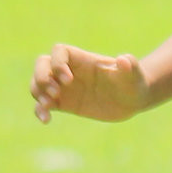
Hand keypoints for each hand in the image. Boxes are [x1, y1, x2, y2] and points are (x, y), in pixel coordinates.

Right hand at [31, 43, 147, 123]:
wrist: (132, 100)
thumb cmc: (133, 82)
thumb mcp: (133, 75)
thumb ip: (130, 65)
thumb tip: (123, 59)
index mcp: (83, 59)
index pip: (59, 51)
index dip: (58, 63)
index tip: (68, 80)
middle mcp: (69, 70)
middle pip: (42, 64)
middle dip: (42, 77)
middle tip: (56, 93)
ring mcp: (64, 87)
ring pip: (38, 83)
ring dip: (38, 93)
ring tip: (49, 105)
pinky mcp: (64, 103)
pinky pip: (43, 104)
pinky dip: (40, 111)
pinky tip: (46, 120)